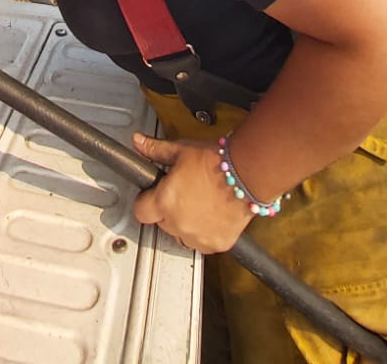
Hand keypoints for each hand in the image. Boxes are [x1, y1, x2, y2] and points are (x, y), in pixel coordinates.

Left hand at [131, 133, 253, 253]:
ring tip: (200, 203)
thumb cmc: (217, 161)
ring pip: (181, 235)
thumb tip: (138, 142)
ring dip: (185, 224)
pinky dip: (205, 233)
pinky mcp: (215, 244)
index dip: (145, 201)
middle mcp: (177, 223)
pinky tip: (212, 214)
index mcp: (164, 201)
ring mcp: (197, 236)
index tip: (152, 195)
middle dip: (168, 210)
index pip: (140, 211)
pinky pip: (202, 243)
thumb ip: (156, 150)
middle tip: (184, 193)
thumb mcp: (182, 151)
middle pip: (161, 223)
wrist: (248, 173)